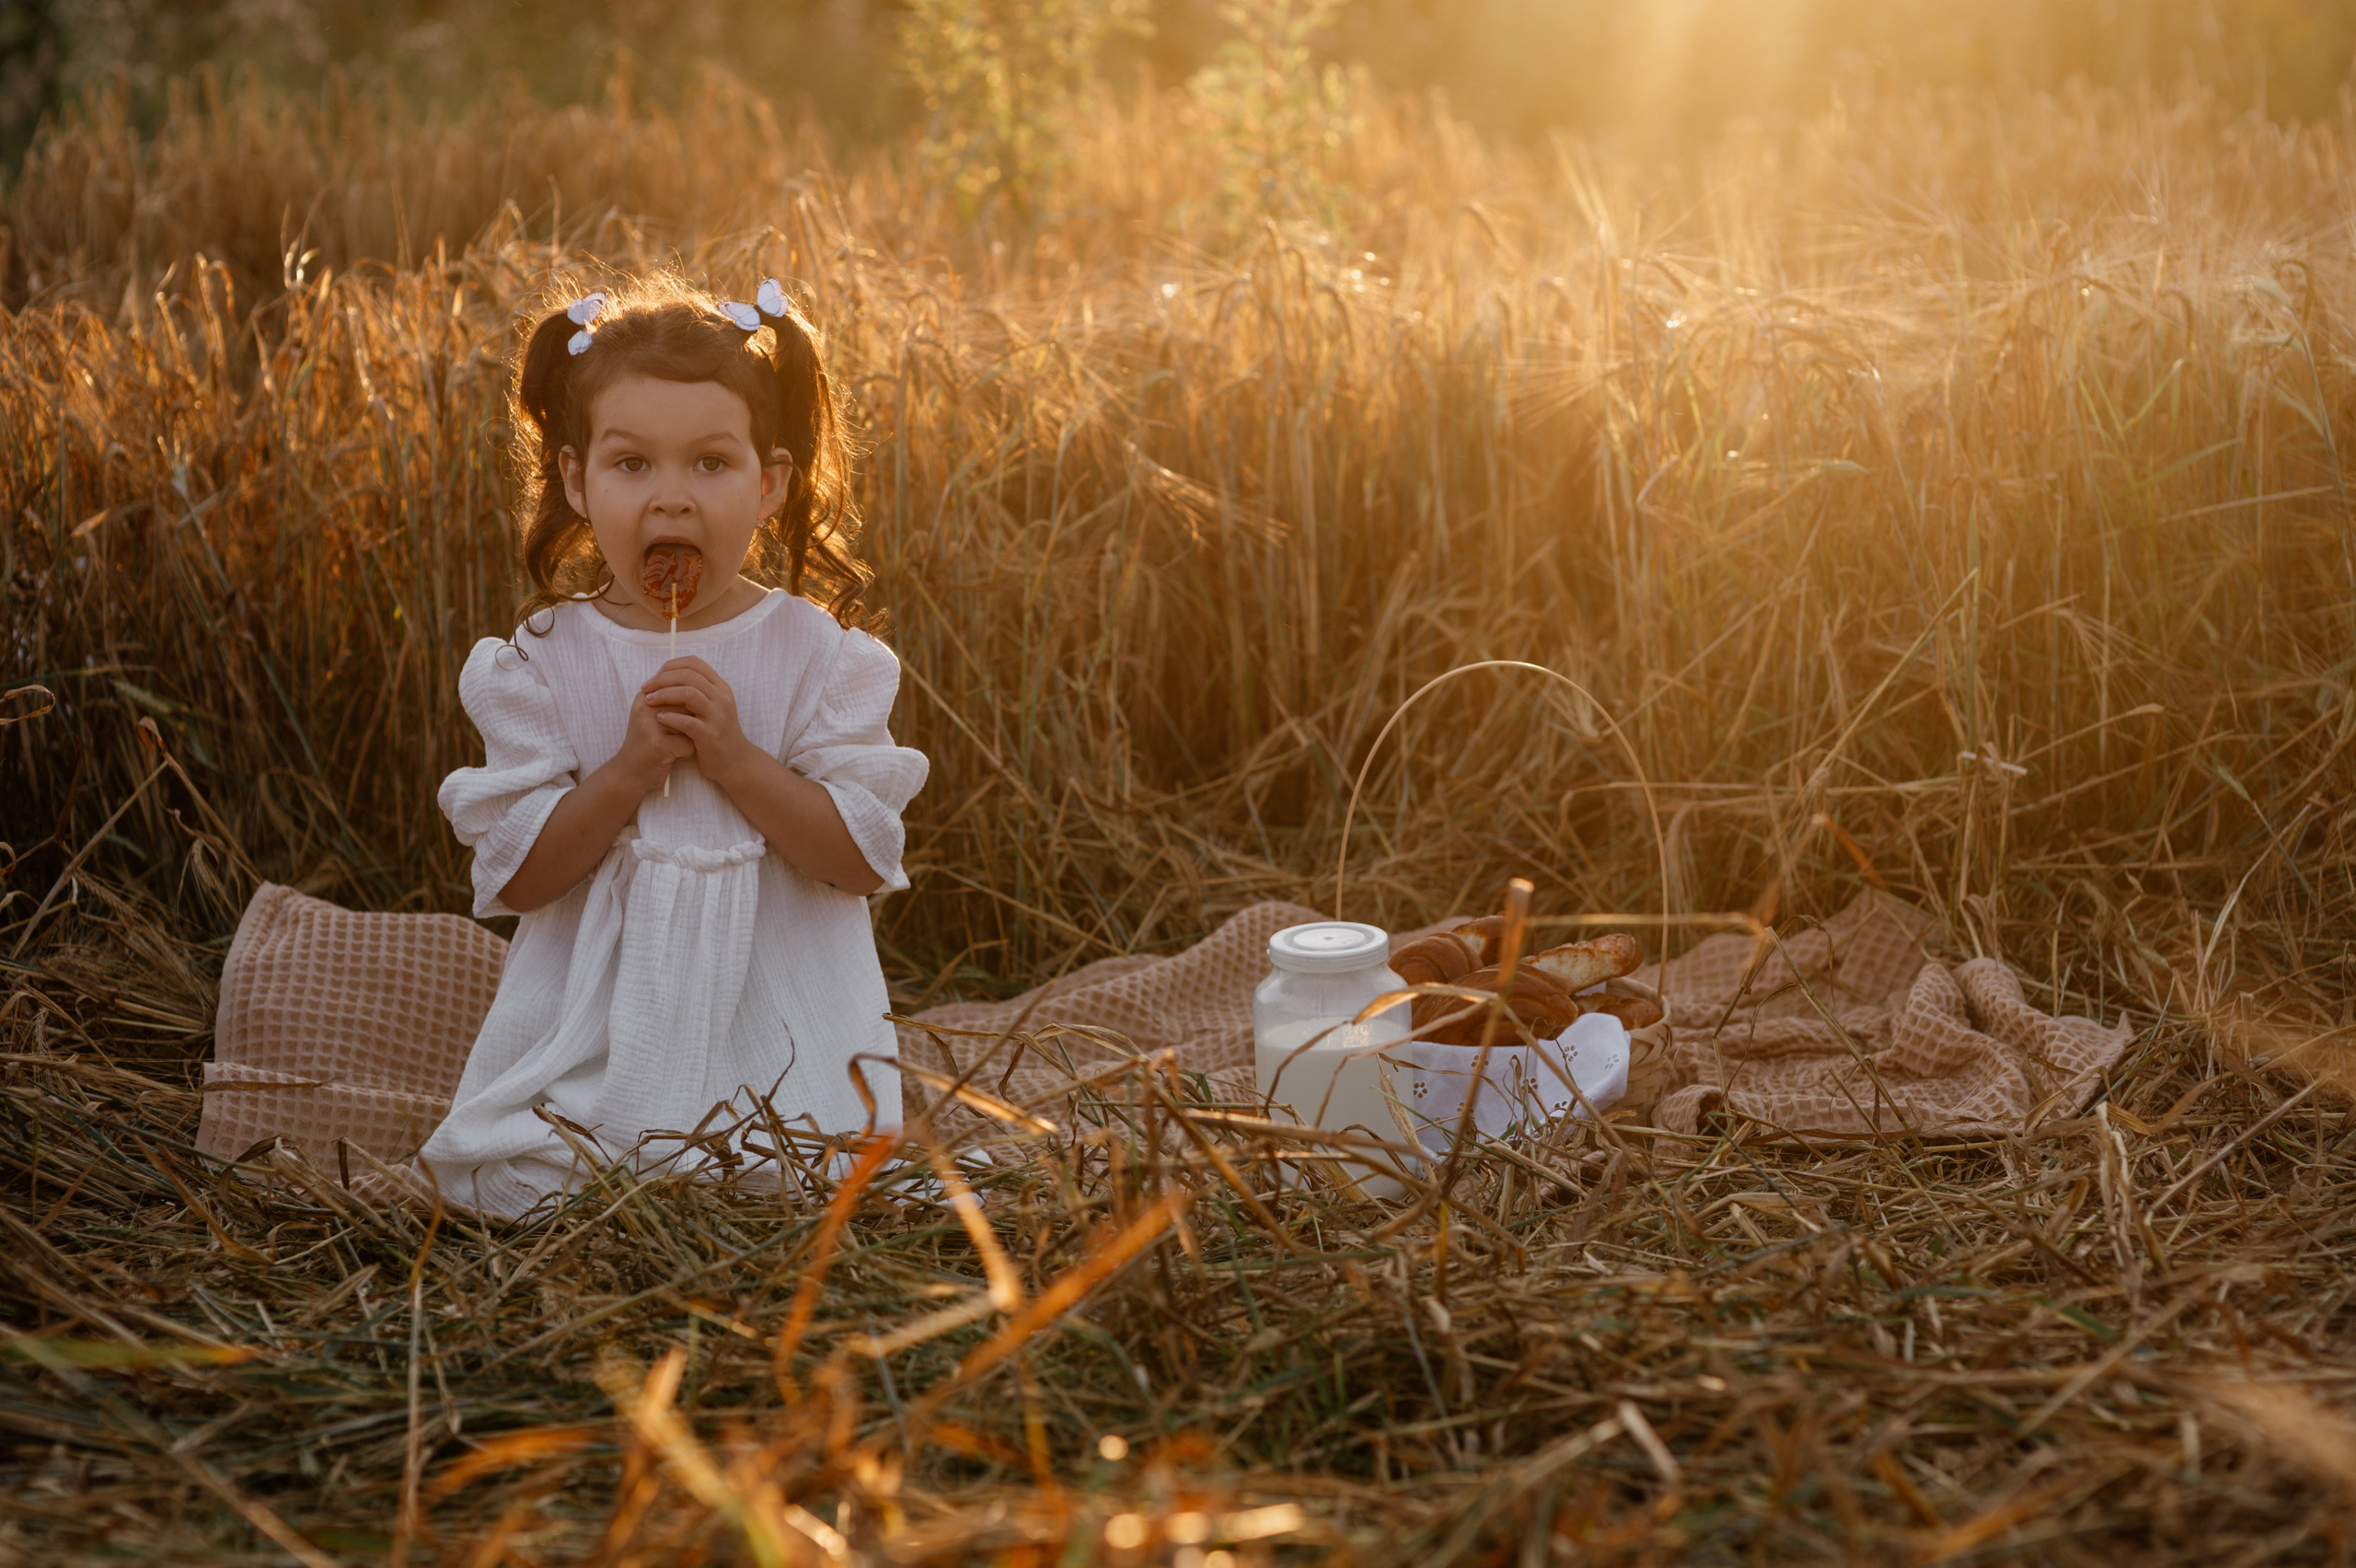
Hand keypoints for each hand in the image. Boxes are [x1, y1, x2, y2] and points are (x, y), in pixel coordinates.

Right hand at [615, 671, 696, 793]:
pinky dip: (686, 753)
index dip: (686, 712)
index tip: (673, 724)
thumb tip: (702, 686)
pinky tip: (671, 757)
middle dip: (689, 725)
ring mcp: (650, 725)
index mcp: (645, 696)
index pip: (682, 692)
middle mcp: (645, 707)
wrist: (629, 773)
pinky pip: (689, 744)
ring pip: (691, 725)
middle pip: (688, 708)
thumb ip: (673, 701)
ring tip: (671, 746)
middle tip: (673, 737)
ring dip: (688, 738)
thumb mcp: (656, 717)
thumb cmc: (650, 744)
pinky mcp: (657, 744)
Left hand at [641, 657, 759, 790]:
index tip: (655, 676)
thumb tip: (666, 675)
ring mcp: (718, 717)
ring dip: (664, 695)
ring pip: (688, 693)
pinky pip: (687, 722)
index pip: (694, 663)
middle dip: (662, 679)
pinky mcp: (710, 736)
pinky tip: (659, 719)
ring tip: (649, 701)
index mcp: (721, 687)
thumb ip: (697, 690)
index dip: (671, 665)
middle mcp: (722, 698)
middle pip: (688, 676)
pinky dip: (670, 718)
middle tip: (645, 688)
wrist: (735, 761)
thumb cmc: (716, 731)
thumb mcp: (712, 706)